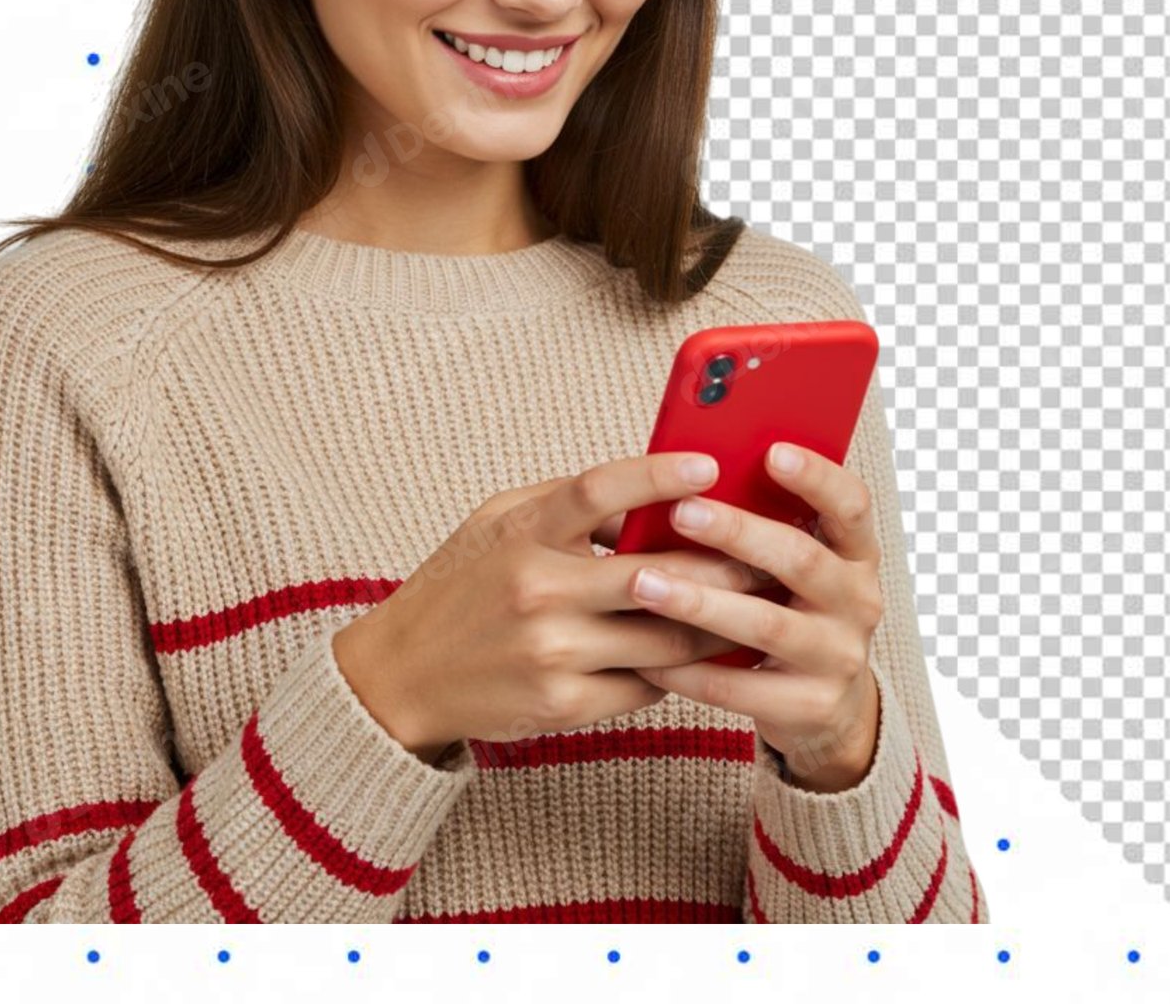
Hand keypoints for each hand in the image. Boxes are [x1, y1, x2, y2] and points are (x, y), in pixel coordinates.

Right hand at [331, 452, 760, 763]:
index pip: (599, 490)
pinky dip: (678, 668)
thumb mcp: (497, 523)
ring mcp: (551, 652)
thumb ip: (565, 504)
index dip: (657, 473)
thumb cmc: (460, 585)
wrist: (401, 674)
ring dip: (716, 622)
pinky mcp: (562, 706)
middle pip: (653, 572)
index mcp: (522, 533)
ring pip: (663, 636)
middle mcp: (537, 590)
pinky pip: (644, 684)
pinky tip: (705, 655)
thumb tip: (648, 493)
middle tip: (768, 552)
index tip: (708, 462)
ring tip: (755, 606)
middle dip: (721, 564)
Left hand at [626, 441, 885, 791]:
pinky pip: (742, 687)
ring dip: (700, 602)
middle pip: (801, 560)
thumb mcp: (789, 563)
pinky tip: (648, 655)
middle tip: (681, 512)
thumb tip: (681, 479)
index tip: (771, 452)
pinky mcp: (811, 706)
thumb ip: (758, 523)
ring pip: (766, 625)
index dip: (816, 478)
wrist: (825, 705)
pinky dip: (691, 670)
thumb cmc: (787, 605)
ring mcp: (839, 656)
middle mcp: (858, 601)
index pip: (851, 505)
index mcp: (854, 552)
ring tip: (644, 582)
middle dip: (737, 533)